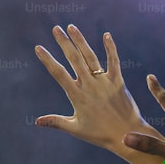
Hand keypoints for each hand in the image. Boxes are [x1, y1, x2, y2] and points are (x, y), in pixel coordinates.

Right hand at [35, 26, 164, 153]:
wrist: (127, 136)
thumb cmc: (100, 135)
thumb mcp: (75, 129)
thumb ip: (56, 122)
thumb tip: (37, 121)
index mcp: (77, 96)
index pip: (58, 73)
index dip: (48, 59)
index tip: (39, 48)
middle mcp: (89, 85)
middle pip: (74, 59)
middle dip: (64, 42)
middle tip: (56, 28)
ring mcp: (104, 82)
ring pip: (90, 56)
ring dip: (81, 40)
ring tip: (72, 27)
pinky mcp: (118, 81)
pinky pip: (114, 61)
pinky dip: (110, 48)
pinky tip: (106, 35)